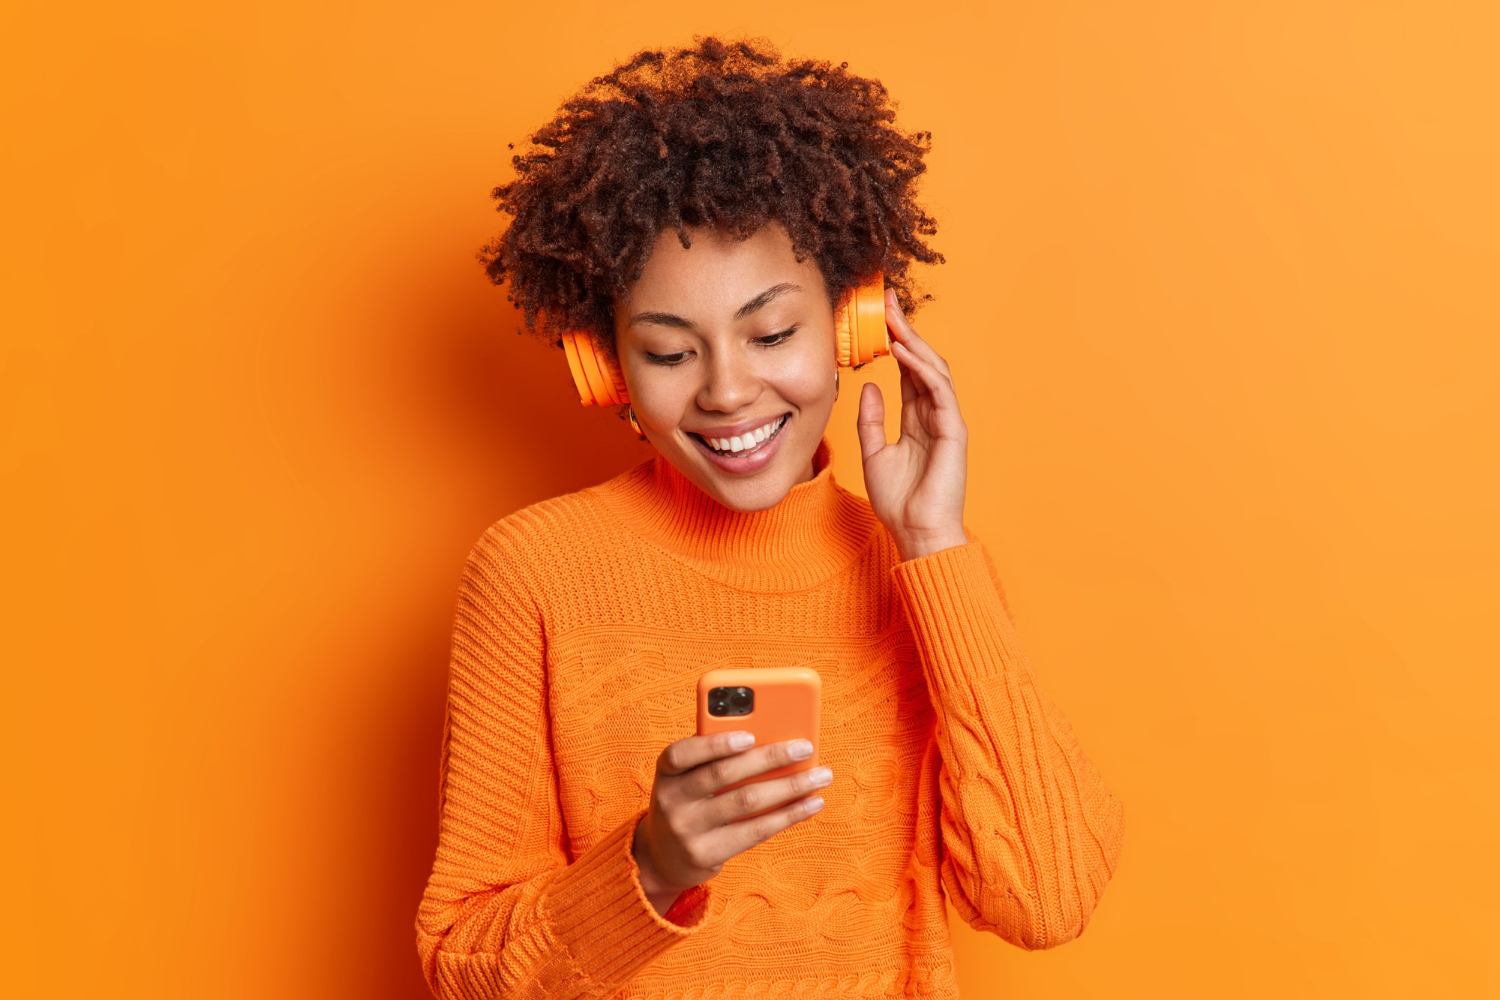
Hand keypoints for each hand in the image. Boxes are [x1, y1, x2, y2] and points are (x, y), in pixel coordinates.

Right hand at [631, 731, 831, 914]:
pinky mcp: (706, 854)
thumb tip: (775, 740)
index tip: (750, 735)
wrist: (664, 856)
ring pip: (746, 801)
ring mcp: (687, 830)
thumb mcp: (688, 777)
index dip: (715, 744)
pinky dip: (788, 815)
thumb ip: (717, 758)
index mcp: (666, 771)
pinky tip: (811, 804)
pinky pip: (755, 831)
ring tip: (821, 776)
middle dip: (769, 757)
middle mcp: (670, 800)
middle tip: (805, 747)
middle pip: (724, 774)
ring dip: (789, 786)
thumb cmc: (690, 801)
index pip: (681, 753)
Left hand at [856, 288, 968, 560]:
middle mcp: (934, 415)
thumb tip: (868, 386)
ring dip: (914, 342)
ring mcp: (946, 421)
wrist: (916, 532)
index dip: (894, 343)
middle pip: (921, 362)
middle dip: (905, 330)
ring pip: (933, 370)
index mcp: (917, 419)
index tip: (878, 316)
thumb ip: (871, 419)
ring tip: (893, 318)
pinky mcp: (953, 431)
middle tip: (887, 301)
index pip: (907, 371)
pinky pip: (939, 392)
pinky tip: (903, 353)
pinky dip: (922, 370)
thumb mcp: (874, 453)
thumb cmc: (898, 501)